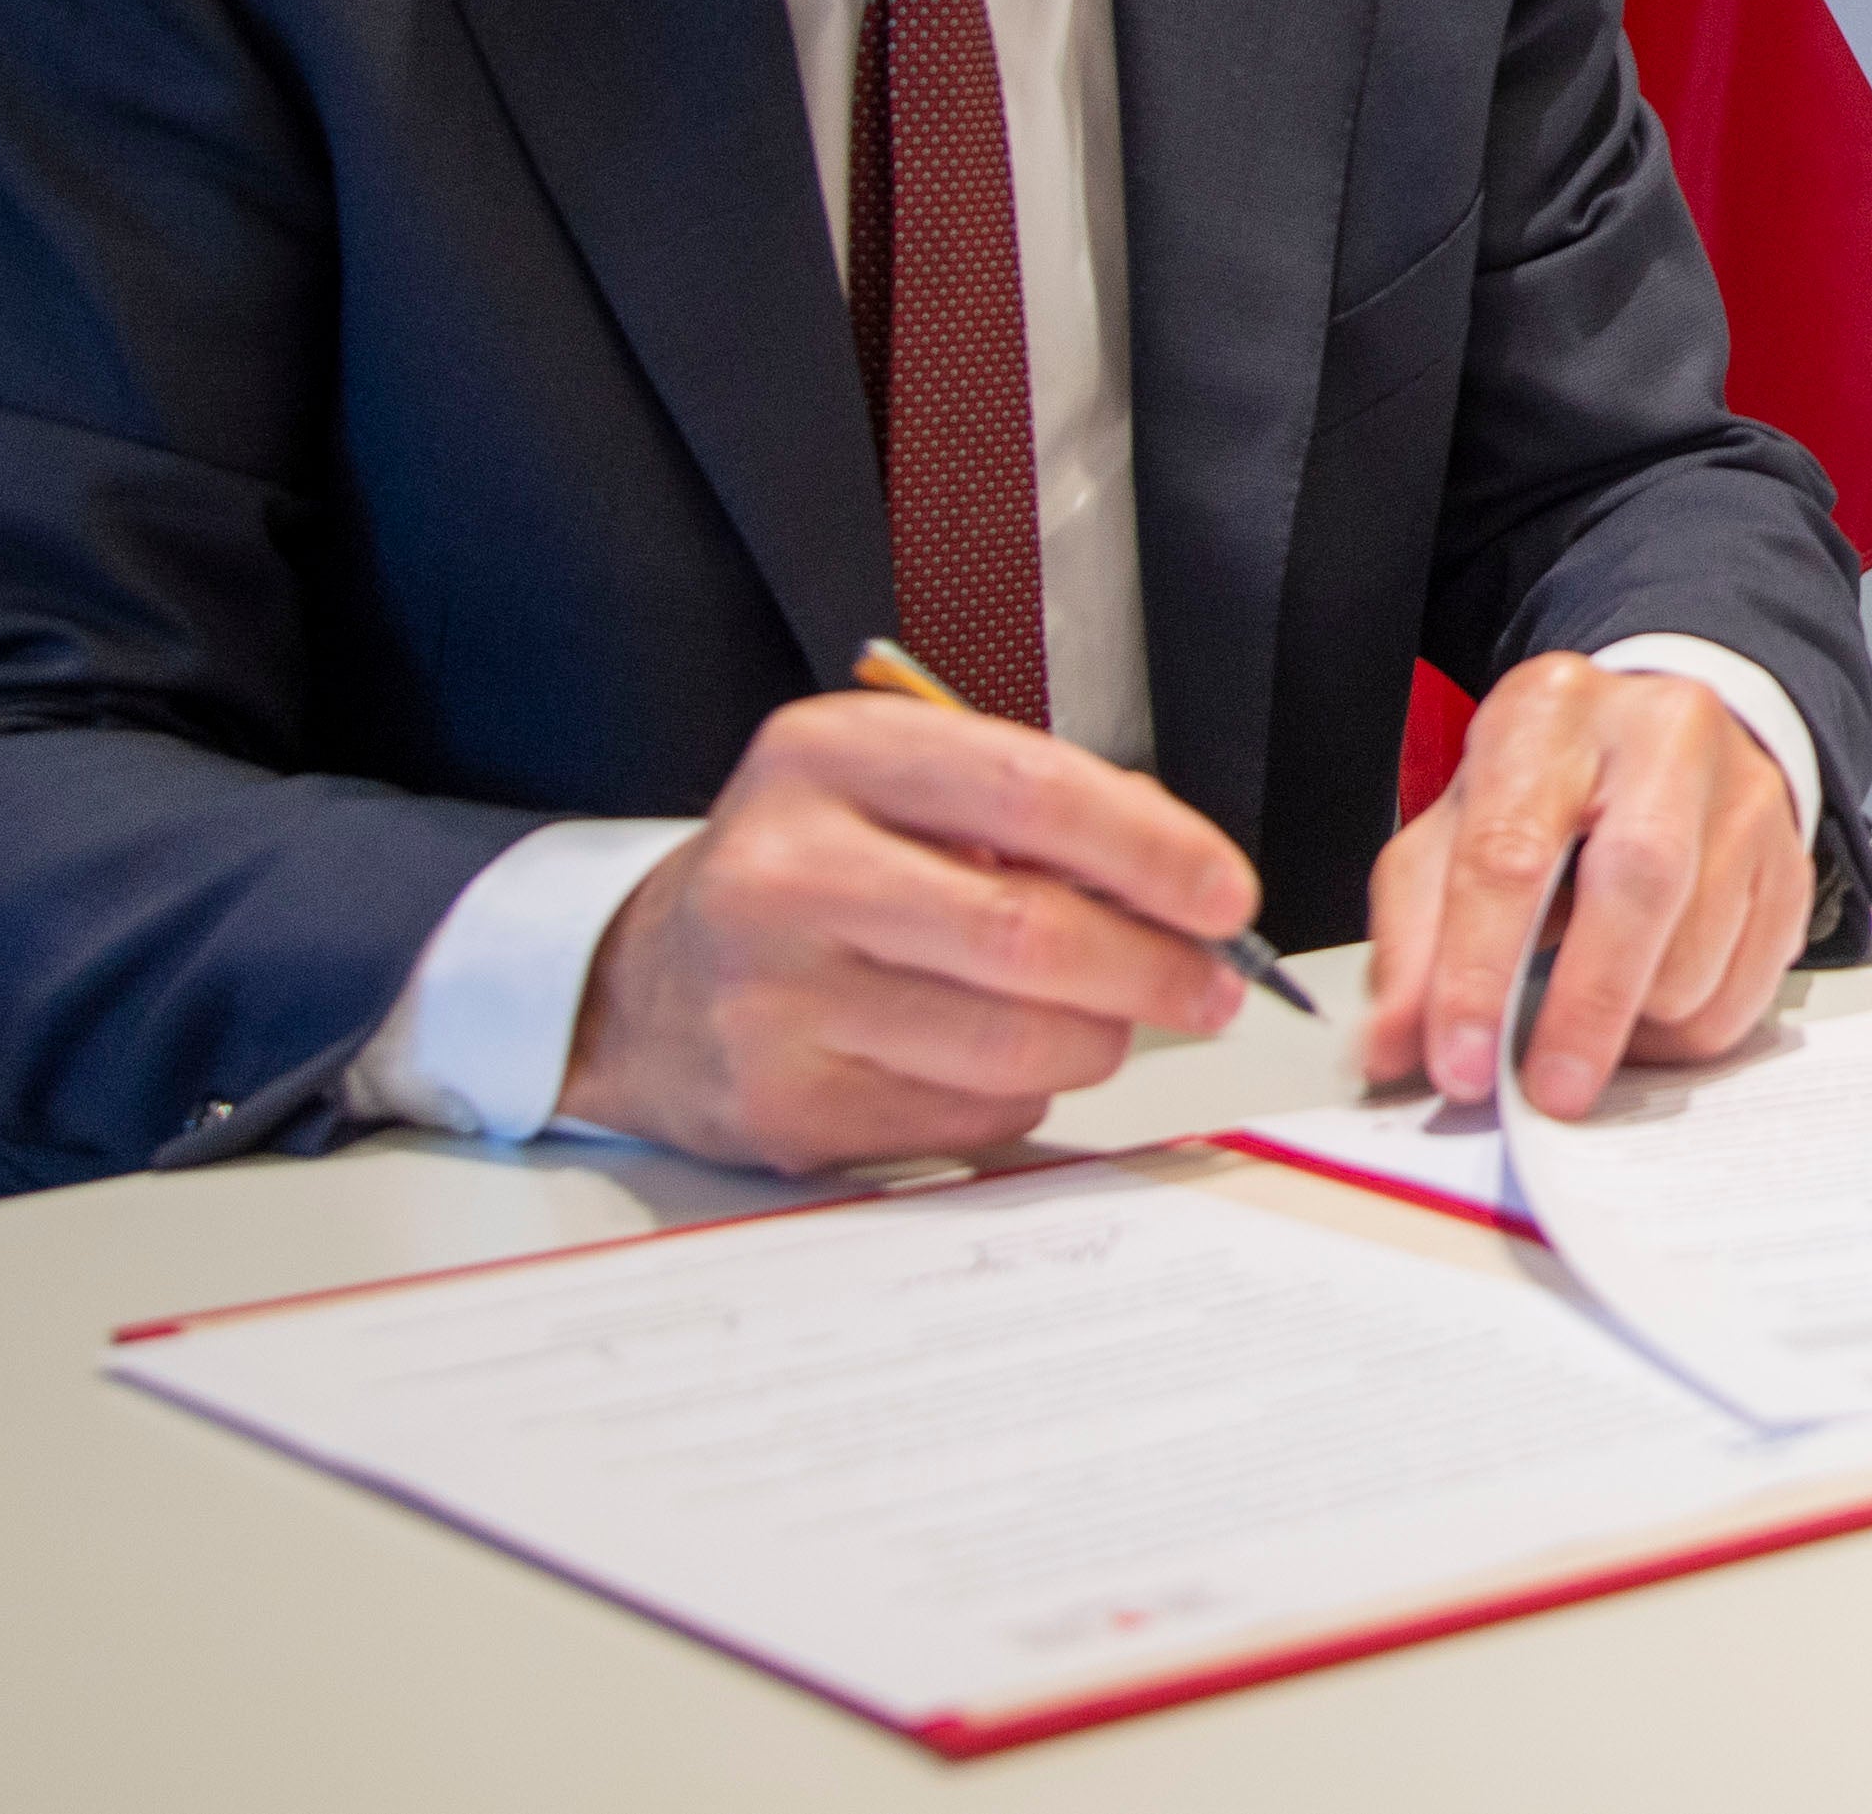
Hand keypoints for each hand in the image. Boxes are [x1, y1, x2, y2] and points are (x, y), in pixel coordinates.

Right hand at [557, 692, 1258, 1170]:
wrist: (645, 982)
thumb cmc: (813, 869)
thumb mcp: (900, 788)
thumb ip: (1038, 812)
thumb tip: (1187, 883)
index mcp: (827, 756)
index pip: (1030, 791)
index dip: (1153, 850)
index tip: (1226, 893)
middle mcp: (786, 872)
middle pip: (1029, 935)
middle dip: (1154, 968)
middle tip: (1212, 984)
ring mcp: (773, 999)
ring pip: (1013, 1043)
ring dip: (1100, 1039)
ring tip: (1109, 1019)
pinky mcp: (784, 1106)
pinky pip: (970, 1115)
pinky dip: (1023, 1093)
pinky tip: (999, 1059)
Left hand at [1363, 657, 1813, 1117]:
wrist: (1656, 737)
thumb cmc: (1543, 794)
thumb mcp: (1453, 833)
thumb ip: (1413, 936)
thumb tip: (1394, 1046)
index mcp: (1552, 716)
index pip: (1511, 852)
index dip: (1478, 973)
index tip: (1460, 1066)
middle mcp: (1664, 736)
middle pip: (1640, 882)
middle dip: (1587, 1007)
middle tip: (1547, 1094)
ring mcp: (1746, 794)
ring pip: (1702, 948)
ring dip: (1637, 1026)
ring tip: (1588, 1025)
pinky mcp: (1794, 860)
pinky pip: (1751, 984)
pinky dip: (1689, 1031)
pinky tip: (1645, 1011)